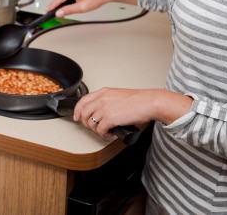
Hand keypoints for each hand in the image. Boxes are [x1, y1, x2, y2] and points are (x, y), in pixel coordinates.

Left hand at [73, 87, 192, 138]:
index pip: (83, 100)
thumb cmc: (139, 101)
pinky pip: (100, 130)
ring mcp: (104, 108)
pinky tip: (110, 134)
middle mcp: (101, 99)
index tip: (77, 116)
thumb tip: (104, 112)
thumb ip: (109, 101)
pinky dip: (104, 135)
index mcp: (103, 92)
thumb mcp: (118, 96)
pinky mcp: (109, 118)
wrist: (149, 102)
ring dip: (97, 130)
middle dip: (86, 123)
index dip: (77, 110)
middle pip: (83, 112)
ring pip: (90, 123)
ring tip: (105, 131)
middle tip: (94, 128)